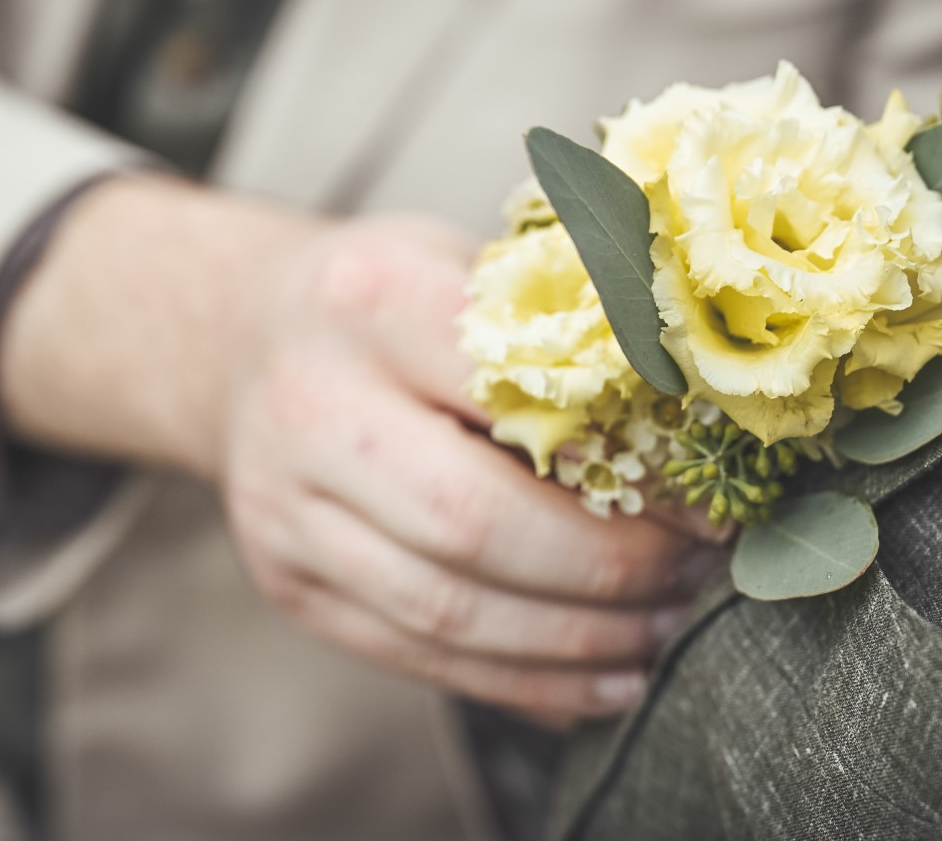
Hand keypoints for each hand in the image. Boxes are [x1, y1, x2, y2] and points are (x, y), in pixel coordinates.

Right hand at [0, 176, 715, 719]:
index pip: (513, 392)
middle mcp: (311, 409)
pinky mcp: (290, 585)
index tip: (702, 499)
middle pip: (473, 523)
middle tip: (691, 575)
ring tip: (662, 629)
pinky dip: (525, 681)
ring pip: (448, 612)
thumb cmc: (384, 299)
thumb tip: (698, 423)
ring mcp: (286, 511)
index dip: (623, 460)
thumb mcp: (463, 261)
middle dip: (607, 569)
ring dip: (577, 640)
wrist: (239, 341)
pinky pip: (419, 656)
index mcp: (369, 302)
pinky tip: (602, 678)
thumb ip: (559, 325)